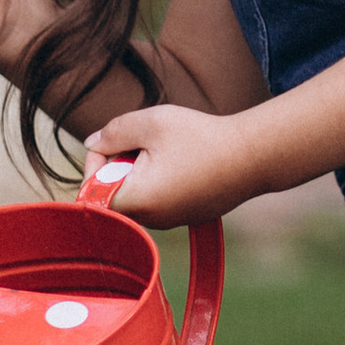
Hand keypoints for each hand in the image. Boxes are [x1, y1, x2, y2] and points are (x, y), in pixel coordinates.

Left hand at [87, 103, 250, 229]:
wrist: (253, 156)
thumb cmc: (200, 137)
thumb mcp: (150, 122)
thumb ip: (113, 131)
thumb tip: (92, 143)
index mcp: (136, 200)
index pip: (91, 191)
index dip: (96, 162)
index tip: (117, 140)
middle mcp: (150, 220)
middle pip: (113, 194)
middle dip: (120, 164)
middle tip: (144, 140)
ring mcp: (169, 222)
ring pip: (137, 195)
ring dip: (141, 170)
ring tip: (166, 148)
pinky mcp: (186, 216)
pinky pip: (158, 199)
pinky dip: (161, 179)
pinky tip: (183, 160)